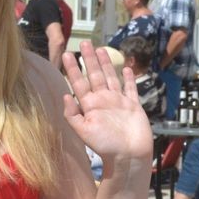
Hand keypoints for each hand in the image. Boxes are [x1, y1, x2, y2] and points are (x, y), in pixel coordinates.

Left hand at [61, 41, 152, 166]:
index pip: (78, 82)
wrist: (128, 156)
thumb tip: (65, 96)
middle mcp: (102, 100)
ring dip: (105, 64)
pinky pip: (130, 89)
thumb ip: (73, 114)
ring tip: (100, 49)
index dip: (73, 69)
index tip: (68, 54)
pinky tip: (125, 68)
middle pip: (94, 75)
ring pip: (110, 77)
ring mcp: (118, 102)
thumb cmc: (105, 146)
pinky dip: (128, 78)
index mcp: (89, 105)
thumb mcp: (84, 131)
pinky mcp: (133, 105)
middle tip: (84, 42)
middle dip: (89, 59)